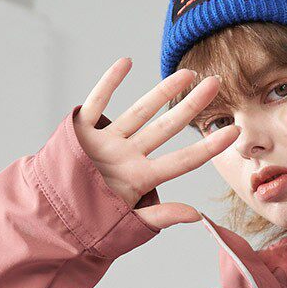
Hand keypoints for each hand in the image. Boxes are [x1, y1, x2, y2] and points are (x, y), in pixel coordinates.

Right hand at [75, 59, 239, 230]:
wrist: (51, 219)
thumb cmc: (91, 224)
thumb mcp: (129, 224)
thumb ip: (161, 217)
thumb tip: (197, 215)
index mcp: (141, 178)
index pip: (183, 160)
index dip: (208, 147)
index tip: (234, 131)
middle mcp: (128, 156)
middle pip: (166, 128)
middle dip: (191, 106)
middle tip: (217, 84)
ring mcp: (107, 142)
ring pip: (139, 112)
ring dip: (161, 92)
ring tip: (187, 73)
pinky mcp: (81, 133)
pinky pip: (97, 103)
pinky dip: (109, 83)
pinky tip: (126, 63)